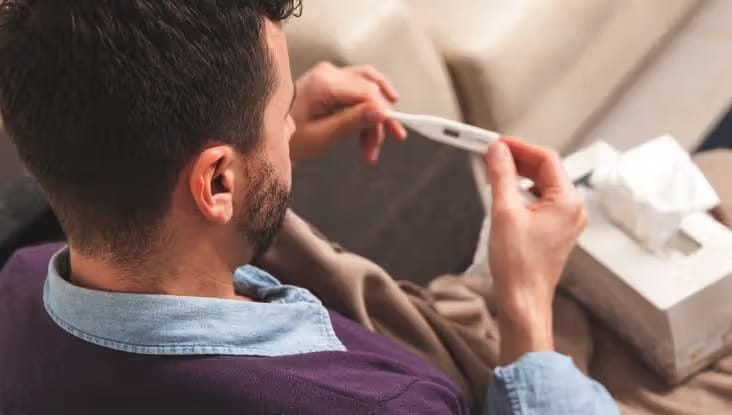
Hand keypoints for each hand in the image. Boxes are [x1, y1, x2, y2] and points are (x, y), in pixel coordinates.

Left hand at [289, 62, 406, 162]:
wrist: (269, 131)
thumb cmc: (291, 137)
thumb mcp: (322, 137)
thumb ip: (352, 122)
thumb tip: (381, 111)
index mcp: (324, 84)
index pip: (368, 93)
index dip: (384, 114)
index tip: (394, 135)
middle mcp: (329, 72)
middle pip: (370, 90)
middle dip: (378, 121)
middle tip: (377, 148)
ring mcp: (329, 74)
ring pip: (368, 88)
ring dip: (374, 116)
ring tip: (371, 146)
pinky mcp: (331, 80)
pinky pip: (359, 90)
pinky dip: (365, 110)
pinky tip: (366, 131)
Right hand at [484, 138, 586, 364]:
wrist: (522, 302)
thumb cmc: (518, 266)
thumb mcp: (504, 212)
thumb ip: (501, 176)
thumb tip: (496, 151)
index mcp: (567, 201)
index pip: (546, 158)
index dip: (519, 147)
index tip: (496, 143)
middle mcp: (572, 209)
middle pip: (545, 171)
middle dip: (517, 161)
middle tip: (491, 155)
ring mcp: (565, 222)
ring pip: (542, 186)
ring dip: (518, 177)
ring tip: (494, 174)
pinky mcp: (554, 232)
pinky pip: (540, 202)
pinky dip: (521, 194)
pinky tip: (504, 196)